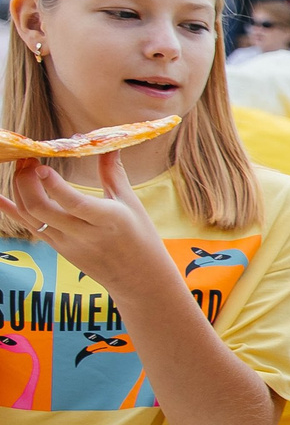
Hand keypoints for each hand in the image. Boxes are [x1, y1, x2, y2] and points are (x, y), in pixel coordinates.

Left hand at [0, 152, 180, 297]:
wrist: (138, 279)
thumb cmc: (141, 238)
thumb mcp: (132, 204)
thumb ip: (113, 174)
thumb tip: (107, 144)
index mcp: (107, 220)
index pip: (74, 203)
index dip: (53, 185)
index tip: (42, 165)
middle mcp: (83, 233)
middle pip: (40, 209)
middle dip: (26, 182)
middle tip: (29, 161)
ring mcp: (66, 243)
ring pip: (29, 216)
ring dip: (18, 190)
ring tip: (23, 169)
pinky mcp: (57, 248)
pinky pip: (28, 226)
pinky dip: (11, 210)